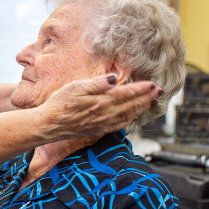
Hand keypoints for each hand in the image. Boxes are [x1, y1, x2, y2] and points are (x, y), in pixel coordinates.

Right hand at [37, 74, 160, 141]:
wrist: (50, 124)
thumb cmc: (60, 103)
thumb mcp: (76, 87)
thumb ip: (97, 83)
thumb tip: (114, 78)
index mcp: (102, 100)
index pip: (127, 93)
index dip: (141, 88)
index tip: (153, 84)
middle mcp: (106, 113)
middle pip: (131, 105)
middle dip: (146, 98)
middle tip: (159, 92)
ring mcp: (103, 123)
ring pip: (127, 115)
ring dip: (141, 108)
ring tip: (151, 103)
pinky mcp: (97, 129)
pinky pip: (118, 126)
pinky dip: (128, 121)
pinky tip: (132, 118)